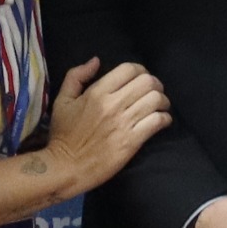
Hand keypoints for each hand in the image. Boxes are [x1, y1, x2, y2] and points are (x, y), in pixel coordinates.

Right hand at [43, 59, 171, 193]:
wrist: (66, 167)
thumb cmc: (63, 134)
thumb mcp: (62, 100)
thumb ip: (76, 76)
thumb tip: (96, 61)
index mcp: (97, 92)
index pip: (129, 69)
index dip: (140, 70)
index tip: (141, 78)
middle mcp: (113, 104)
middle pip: (148, 82)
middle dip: (155, 84)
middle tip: (154, 92)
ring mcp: (124, 123)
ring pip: (156, 100)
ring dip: (163, 101)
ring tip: (160, 106)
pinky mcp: (132, 141)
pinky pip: (158, 122)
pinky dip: (165, 118)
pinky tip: (162, 120)